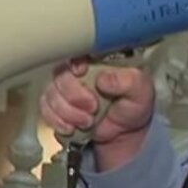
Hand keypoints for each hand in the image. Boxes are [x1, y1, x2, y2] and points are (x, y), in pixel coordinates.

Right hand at [39, 59, 154, 170]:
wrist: (125, 136)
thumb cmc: (134, 108)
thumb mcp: (141, 92)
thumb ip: (129, 81)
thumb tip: (105, 78)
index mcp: (99, 60)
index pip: (78, 51)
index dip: (75, 61)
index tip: (80, 72)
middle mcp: (79, 72)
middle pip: (61, 74)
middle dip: (74, 95)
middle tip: (92, 108)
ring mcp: (65, 89)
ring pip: (51, 93)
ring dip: (67, 112)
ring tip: (88, 122)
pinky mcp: (57, 106)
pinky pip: (45, 109)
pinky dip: (57, 121)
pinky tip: (72, 127)